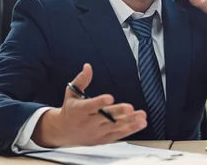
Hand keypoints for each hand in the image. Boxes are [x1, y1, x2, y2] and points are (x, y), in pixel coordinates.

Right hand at [32, 64, 146, 146]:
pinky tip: (140, 124)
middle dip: (118, 112)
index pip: (90, 106)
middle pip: (105, 117)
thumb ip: (81, 80)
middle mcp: (88, 122)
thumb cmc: (70, 110)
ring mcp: (96, 132)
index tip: (109, 98)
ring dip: (129, 122)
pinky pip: (118, 135)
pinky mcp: (103, 139)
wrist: (64, 132)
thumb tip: (88, 67)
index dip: (100, 102)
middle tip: (129, 108)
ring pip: (114, 127)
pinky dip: (130, 130)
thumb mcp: (71, 93)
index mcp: (79, 110)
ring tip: (141, 116)